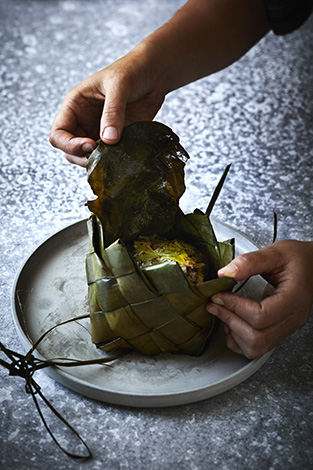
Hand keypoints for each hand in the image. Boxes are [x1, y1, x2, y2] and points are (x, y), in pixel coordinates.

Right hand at [49, 47, 165, 166]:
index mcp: (75, 106)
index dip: (69, 144)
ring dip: (98, 161)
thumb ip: (113, 112)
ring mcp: (99, 132)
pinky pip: (108, 157)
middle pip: (69, 151)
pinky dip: (113, 161)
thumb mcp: (120, 86)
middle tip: (104, 155)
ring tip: (114, 154)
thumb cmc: (132, 71)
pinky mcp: (116, 140)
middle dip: (83, 157)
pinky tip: (124, 156)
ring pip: (87, 157)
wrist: (154, 74)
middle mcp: (83, 122)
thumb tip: (108, 139)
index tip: (91, 144)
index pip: (58, 134)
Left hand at [206, 240, 312, 358]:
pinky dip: (239, 341)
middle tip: (215, 304)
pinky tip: (232, 324)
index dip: (235, 307)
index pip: (261, 316)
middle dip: (230, 320)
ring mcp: (287, 327)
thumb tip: (225, 273)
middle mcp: (293, 318)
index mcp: (294, 298)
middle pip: (257, 337)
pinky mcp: (279, 331)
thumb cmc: (298, 259)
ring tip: (222, 313)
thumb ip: (249, 262)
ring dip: (233, 333)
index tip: (220, 295)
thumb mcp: (275, 253)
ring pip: (256, 347)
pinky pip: (257, 348)